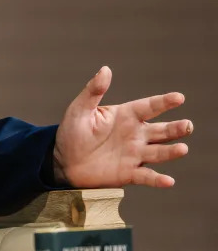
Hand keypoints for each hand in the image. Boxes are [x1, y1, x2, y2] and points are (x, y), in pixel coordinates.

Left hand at [53, 66, 192, 187]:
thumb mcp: (80, 109)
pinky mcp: (129, 173)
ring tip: (182, 149)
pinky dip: (157, 179)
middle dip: (176, 128)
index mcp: (126, 116)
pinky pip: (146, 176)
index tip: (179, 97)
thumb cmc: (73, 131)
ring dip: (171, 151)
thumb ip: (93, 91)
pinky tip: (168, 181)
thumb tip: (105, 69)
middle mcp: (136, 134)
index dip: (164, 102)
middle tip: (187, 125)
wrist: (64, 160)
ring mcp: (134, 154)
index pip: (149, 106)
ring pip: (158, 152)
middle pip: (161, 130)